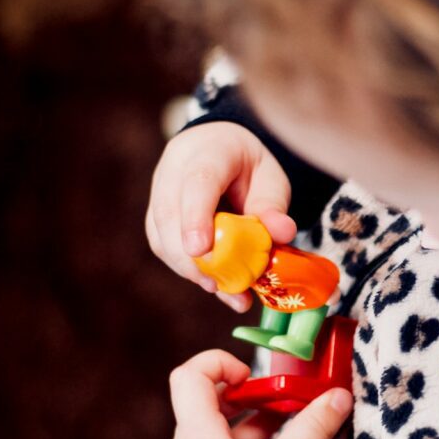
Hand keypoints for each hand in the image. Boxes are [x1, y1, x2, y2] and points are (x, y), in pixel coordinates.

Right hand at [146, 121, 297, 311]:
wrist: (220, 149)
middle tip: (216, 285)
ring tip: (220, 289)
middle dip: (189, 256)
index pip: (197, 181)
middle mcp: (174, 169)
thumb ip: (273, 205)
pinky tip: (212, 282)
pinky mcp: (155, 214)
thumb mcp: (270, 178)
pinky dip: (186, 268)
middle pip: (169, 214)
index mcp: (208, 151)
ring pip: (160, 234)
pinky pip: (162, 245)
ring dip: (187, 268)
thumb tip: (282, 233)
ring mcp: (159, 191)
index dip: (196, 216)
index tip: (200, 250)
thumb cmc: (247, 166)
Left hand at [164, 349, 352, 438]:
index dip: (218, 363)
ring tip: (286, 432)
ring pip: (213, 433)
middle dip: (246, 397)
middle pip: (204, 404)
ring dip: (249, 424)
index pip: (188, 377)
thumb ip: (314, 424)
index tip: (251, 377)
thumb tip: (339, 395)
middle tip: (278, 402)